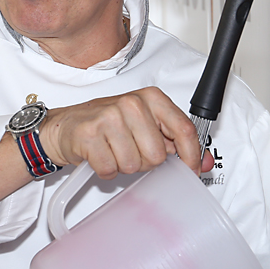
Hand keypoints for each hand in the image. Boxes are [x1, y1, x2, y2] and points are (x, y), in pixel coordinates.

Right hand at [40, 87, 206, 177]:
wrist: (66, 125)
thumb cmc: (106, 124)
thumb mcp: (146, 125)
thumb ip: (175, 142)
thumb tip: (202, 162)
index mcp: (151, 98)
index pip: (184, 128)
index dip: (190, 155)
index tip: (190, 168)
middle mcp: (132, 104)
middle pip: (157, 155)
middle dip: (145, 161)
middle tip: (130, 150)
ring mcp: (109, 117)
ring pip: (134, 164)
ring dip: (123, 165)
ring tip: (113, 150)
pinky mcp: (90, 134)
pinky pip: (110, 169)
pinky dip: (106, 170)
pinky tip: (101, 155)